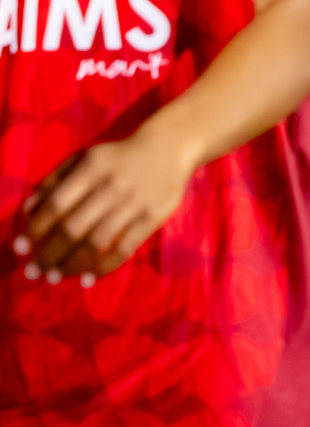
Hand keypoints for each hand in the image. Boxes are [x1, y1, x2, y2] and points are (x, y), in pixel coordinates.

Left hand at [20, 125, 200, 281]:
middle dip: (50, 253)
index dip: (36, 229)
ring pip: (98, 242)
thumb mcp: (85, 158)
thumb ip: (55, 180)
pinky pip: (126, 247)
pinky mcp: (153, 217)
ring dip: (73, 264)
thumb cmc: (119, 156)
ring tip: (56, 277)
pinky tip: (88, 278)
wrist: (168, 148)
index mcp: (92, 168)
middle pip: (74, 228)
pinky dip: (105, 266)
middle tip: (36, 271)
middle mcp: (112, 186)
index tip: (23, 248)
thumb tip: (28, 210)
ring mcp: (135, 203)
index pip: (57, 204)